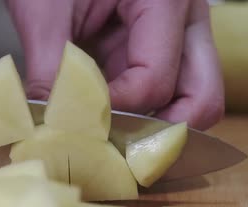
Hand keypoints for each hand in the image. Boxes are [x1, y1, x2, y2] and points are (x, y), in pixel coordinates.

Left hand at [5, 0, 223, 129]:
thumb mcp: (45, 9)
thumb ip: (48, 68)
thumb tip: (46, 125)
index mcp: (166, 0)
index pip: (156, 81)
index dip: (115, 112)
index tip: (77, 123)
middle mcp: (188, 20)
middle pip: (203, 100)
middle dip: (162, 135)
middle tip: (117, 150)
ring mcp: (181, 37)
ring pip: (195, 102)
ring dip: (157, 129)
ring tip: (113, 138)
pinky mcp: (164, 49)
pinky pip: (172, 94)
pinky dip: (146, 116)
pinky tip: (112, 120)